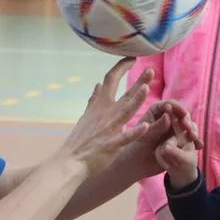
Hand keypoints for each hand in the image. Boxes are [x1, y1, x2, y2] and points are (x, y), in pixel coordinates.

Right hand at [59, 58, 153, 176]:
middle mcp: (105, 114)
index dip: (121, 67)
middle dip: (138, 81)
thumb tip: (97, 85)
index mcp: (100, 105)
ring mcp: (108, 129)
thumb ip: (94, 100)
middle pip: (124, 93)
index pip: (110, 80)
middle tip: (150, 70)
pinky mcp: (111, 145)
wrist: (69, 161)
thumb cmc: (79, 140)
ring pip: (125, 111)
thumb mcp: (85, 116)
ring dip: (136, 100)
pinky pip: (124, 137)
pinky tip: (144, 126)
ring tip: (147, 88)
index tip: (132, 58)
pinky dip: (134, 132)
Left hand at [120, 98, 202, 178]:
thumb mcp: (147, 136)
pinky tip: (199, 146)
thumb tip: (168, 116)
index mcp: (156, 110)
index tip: (184, 114)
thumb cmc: (139, 146)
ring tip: (194, 138)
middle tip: (189, 129)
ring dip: (192, 130)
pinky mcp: (180, 135)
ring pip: (187, 124)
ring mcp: (175, 125)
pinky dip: (195, 140)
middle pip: (181, 113)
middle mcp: (168, 115)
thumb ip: (156, 126)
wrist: (142, 161)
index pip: (170, 104)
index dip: (178, 108)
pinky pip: (190, 135)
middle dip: (187, 120)